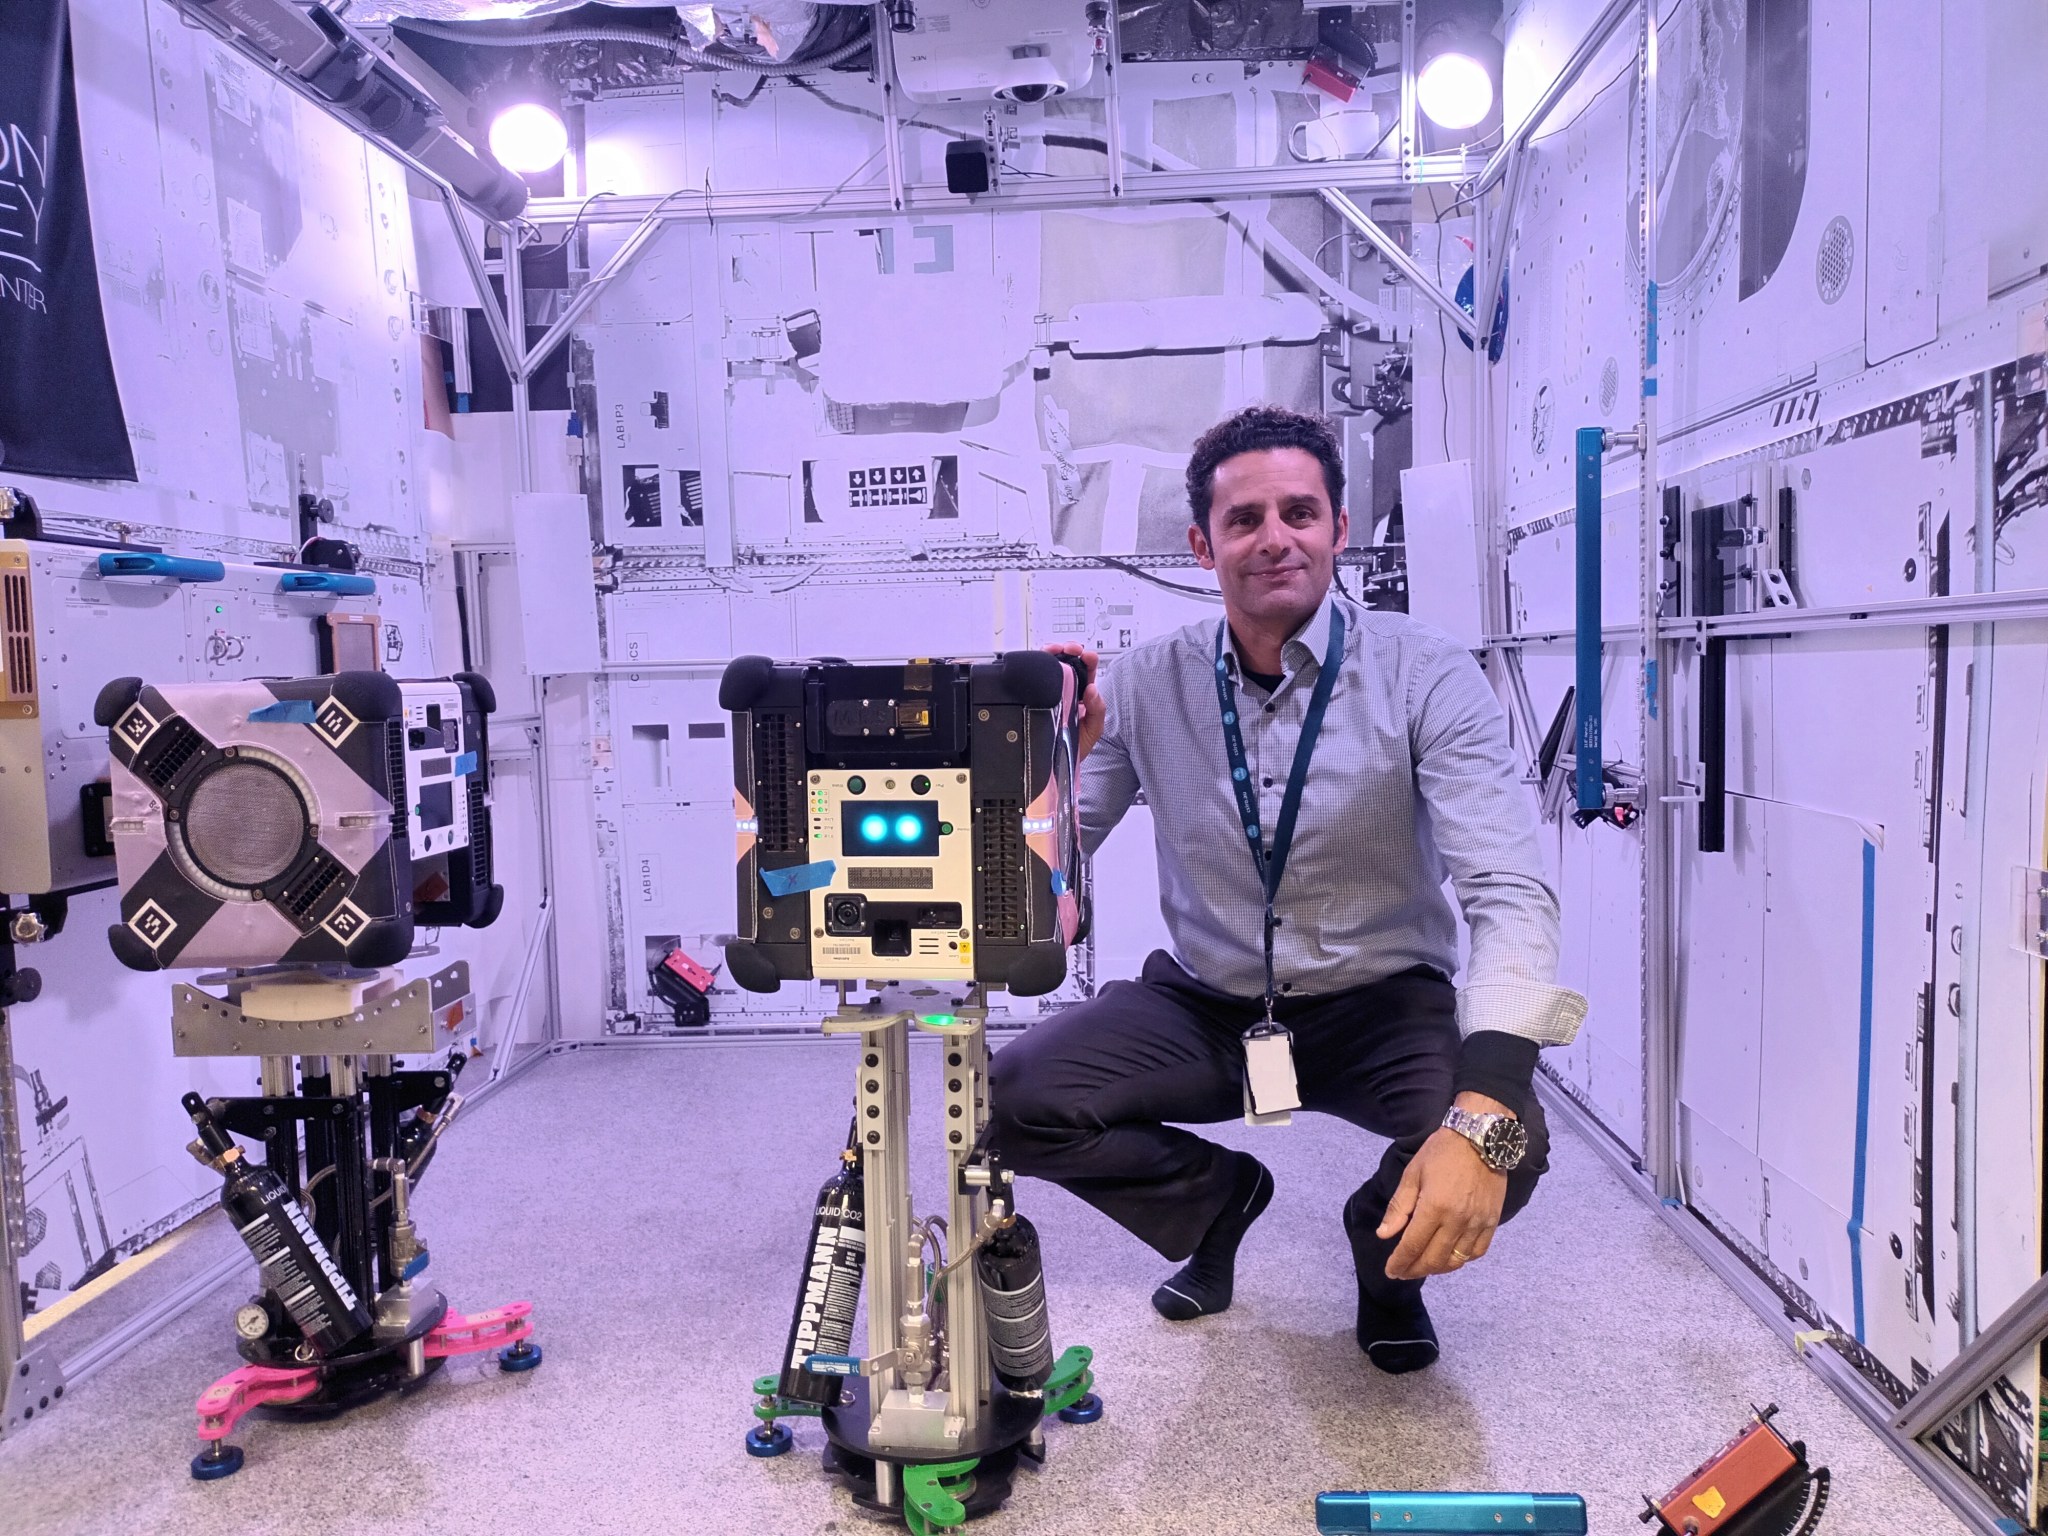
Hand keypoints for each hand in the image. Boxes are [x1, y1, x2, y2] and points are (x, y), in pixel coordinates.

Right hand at [1044, 642, 1105, 761]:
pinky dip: (1036, 667)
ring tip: (1052, 650)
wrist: (1057, 767)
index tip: (1084, 654)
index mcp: (1083, 696)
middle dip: (1068, 650)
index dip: (1086, 659)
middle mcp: (1067, 691)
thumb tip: (1093, 690)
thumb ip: (1098, 710)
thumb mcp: (1093, 730)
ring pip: (1050, 667)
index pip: (1087, 672)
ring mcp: (1050, 693)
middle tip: (1067, 648)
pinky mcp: (1036, 697)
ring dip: (1051, 654)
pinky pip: (1036, 679)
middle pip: (1067, 663)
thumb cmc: (1075, 747)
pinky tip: (1037, 664)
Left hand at [1377, 1093, 1512, 1279]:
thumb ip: (1398, 1207)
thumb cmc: (1441, 1152)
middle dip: (1415, 1269)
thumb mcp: (1412, 1174)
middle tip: (1403, 1272)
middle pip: (1434, 1259)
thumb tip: (1384, 1235)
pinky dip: (1462, 1260)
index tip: (1390, 1271)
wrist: (1480, 1138)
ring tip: (1423, 1267)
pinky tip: (1450, 1258)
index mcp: (1434, 1207)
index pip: (1413, 1246)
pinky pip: (1477, 1252)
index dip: (1400, 1262)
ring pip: (1456, 1260)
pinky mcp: (1492, 1221)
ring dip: (1438, 1269)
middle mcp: (1457, 1220)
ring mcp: (1478, 1223)